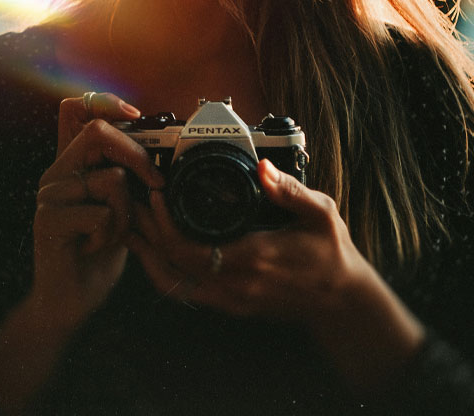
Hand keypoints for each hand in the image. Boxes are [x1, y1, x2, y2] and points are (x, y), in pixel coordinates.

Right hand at [32, 92, 163, 327]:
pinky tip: (97, 247)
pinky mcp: (49, 220)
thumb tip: (159, 148)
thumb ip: (125, 174)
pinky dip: (113, 234)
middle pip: (98, 132)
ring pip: (110, 179)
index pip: (76, 108)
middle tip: (155, 185)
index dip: (107, 102)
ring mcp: (49, 194)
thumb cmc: (100, 248)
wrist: (72, 297)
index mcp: (73, 162)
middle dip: (138, 157)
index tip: (136, 115)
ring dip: (127, 212)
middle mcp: (57, 171)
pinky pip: (102, 213)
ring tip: (114, 233)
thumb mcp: (119, 205)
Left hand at [127, 158, 368, 319]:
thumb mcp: (321, 214)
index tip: (155, 194)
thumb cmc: (331, 255)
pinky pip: (184, 293)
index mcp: (253, 257)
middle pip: (171, 265)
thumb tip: (263, 168)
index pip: (189, 248)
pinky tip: (155, 251)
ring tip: (133, 227)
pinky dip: (163, 272)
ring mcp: (230, 299)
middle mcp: (235, 283)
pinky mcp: (229, 305)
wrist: (340, 303)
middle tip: (133, 203)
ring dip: (147, 256)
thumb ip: (290, 191)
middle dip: (147, 233)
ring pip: (171, 285)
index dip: (163, 223)